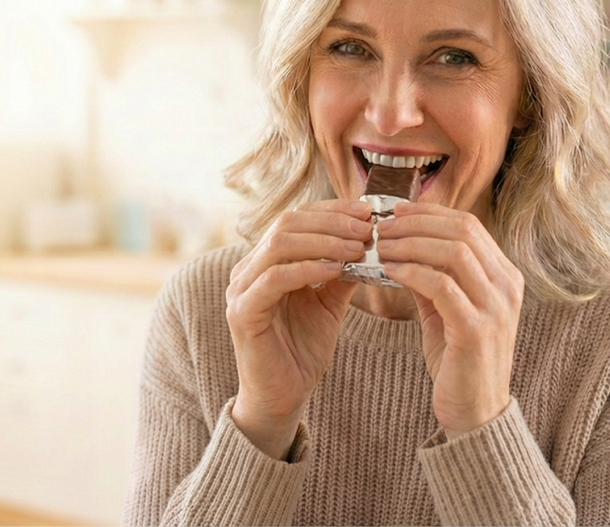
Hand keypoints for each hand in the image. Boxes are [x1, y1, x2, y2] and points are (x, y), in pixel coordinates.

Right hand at [225, 199, 370, 458]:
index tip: (367, 212)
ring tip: (358, 247)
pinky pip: (275, 279)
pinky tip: (337, 269)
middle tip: (367, 228)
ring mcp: (241, 289)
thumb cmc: (302, 350)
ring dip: (324, 242)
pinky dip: (308, 269)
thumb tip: (368, 240)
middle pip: (286, 224)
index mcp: (265, 261)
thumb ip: (341, 270)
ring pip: (280, 245)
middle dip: (331, 222)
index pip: (296, 218)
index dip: (332, 211)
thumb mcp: (328, 302)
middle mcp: (247, 269)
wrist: (283, 397)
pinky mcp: (243, 313)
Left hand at [376, 202, 522, 437]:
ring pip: (453, 252)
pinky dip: (411, 272)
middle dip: (417, 222)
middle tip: (382, 226)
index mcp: (504, 276)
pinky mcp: (476, 330)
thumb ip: (433, 278)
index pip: (468, 225)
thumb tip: (403, 246)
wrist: (476, 414)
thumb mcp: (447, 311)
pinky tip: (388, 270)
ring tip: (380, 246)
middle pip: (463, 230)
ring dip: (410, 243)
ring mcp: (496, 307)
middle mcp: (507, 286)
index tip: (396, 211)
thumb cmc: (459, 361)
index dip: (430, 213)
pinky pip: (441, 285)